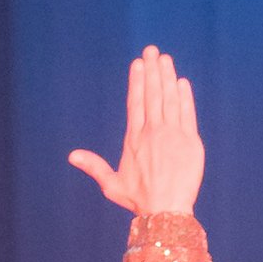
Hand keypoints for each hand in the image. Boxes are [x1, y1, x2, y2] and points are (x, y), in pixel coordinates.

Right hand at [68, 46, 203, 217]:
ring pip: (169, 99)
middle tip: (152, 51)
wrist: (166, 210)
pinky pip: (187, 113)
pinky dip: (184, 96)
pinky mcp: (190, 141)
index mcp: (134, 140)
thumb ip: (94, 166)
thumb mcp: (112, 185)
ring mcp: (172, 135)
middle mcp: (152, 133)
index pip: (135, 103)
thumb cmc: (139, 200)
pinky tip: (181, 82)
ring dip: (166, 77)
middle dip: (151, 71)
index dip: (137, 82)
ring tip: (165, 59)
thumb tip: (72, 156)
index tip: (137, 64)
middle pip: (152, 95)